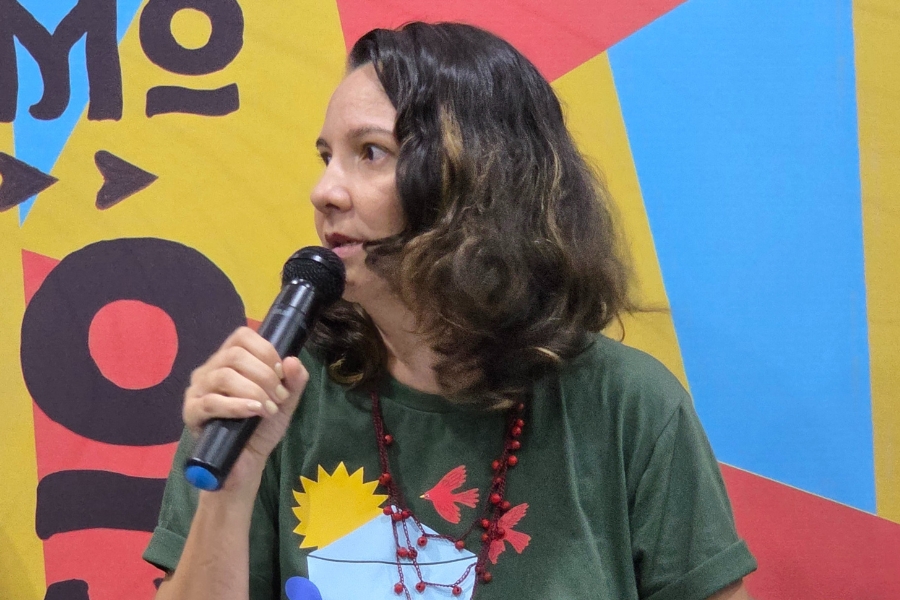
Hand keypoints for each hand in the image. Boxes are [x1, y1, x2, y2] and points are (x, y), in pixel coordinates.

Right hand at [183, 327, 307, 490]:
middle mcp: (210, 370)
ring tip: (269, 409)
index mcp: (230, 361)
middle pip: (234, 355)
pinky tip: (253, 412)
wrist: (246, 463)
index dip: (266, 350)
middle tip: (279, 397)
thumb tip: (292, 360)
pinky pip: (210, 402)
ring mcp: (197, 391)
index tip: (282, 373)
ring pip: (223, 376)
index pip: (242, 336)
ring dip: (254, 391)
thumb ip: (294, 380)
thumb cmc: (262, 427)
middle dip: (264, 375)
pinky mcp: (191, 413)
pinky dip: (236, 405)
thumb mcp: (285, 402)